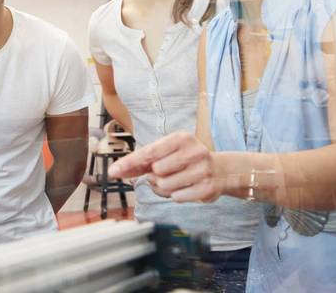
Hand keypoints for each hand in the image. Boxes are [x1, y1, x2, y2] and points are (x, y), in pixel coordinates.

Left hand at [109, 131, 223, 202]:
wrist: (221, 170)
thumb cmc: (188, 159)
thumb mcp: (168, 152)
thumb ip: (143, 161)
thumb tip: (118, 170)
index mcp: (181, 138)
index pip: (148, 152)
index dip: (129, 163)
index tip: (114, 171)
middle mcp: (193, 151)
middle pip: (156, 172)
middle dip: (155, 176)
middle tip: (166, 173)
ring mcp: (202, 170)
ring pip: (165, 186)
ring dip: (165, 187)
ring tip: (177, 180)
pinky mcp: (207, 188)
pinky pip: (177, 197)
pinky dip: (177, 195)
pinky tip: (186, 187)